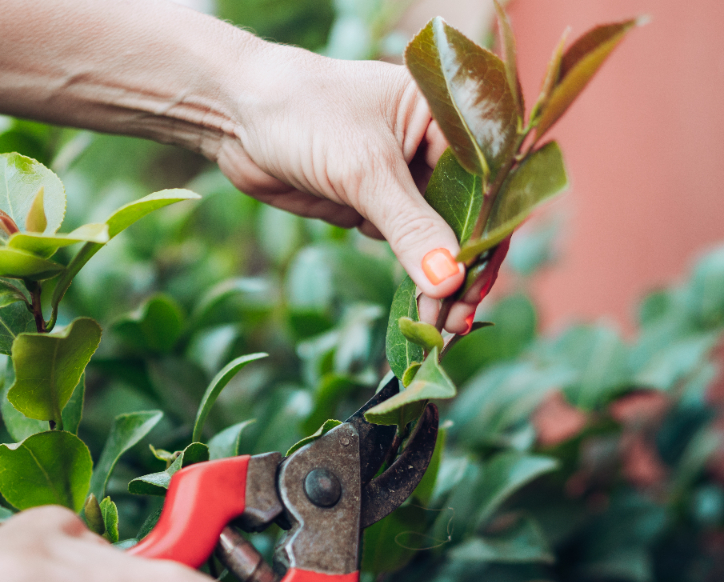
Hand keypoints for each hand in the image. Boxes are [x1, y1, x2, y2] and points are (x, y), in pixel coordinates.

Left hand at [216, 45, 480, 332]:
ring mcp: (403, 175)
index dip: (487, 237)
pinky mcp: (372, 200)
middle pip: (467, 216)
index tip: (477, 287)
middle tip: (458, 323)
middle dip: (462, 271)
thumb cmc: (304, 114)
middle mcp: (433, 144)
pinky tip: (417, 309)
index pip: (487, 183)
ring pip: (435, 236)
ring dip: (437, 281)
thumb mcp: (363, 170)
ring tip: (439, 326)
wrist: (236, 113)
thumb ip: (410, 226)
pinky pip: (402, 242)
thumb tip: (449, 281)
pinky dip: (408, 273)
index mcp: (446, 115)